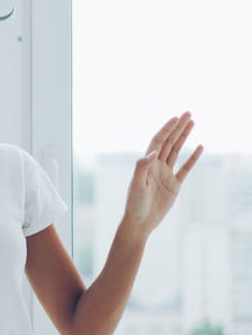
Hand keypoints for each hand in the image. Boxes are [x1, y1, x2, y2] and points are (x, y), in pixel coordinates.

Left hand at [123, 111, 203, 236]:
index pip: (158, 141)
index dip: (166, 129)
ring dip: (184, 137)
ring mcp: (166, 174)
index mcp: (146, 164)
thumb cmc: (134, 204)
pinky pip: (185, 168)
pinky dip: (192, 157)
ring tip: (192, 123)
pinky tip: (199, 147)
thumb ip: (142, 167)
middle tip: (188, 113)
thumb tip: (153, 152)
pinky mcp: (174, 185)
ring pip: (176, 151)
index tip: (176, 118)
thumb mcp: (137, 185)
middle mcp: (156, 166)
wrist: (140, 221)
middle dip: (178, 127)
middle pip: (169, 142)